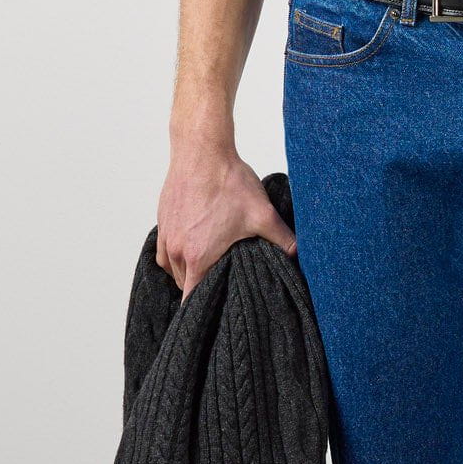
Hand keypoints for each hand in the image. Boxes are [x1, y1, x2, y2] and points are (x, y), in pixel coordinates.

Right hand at [156, 148, 294, 296]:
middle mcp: (177, 250)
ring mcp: (167, 235)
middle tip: (220, 287)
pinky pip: (164, 251)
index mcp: (197, 257)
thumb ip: (283, 239)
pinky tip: (192, 248)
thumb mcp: (262, 214)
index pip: (191, 299)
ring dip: (187, 272)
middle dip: (200, 289)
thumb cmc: (227, 182)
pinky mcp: (163, 221)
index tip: (215, 312)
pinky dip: (175, 256)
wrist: (202, 151)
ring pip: (172, 269)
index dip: (203, 309)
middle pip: (182, 286)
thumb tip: (300, 255)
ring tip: (208, 269)